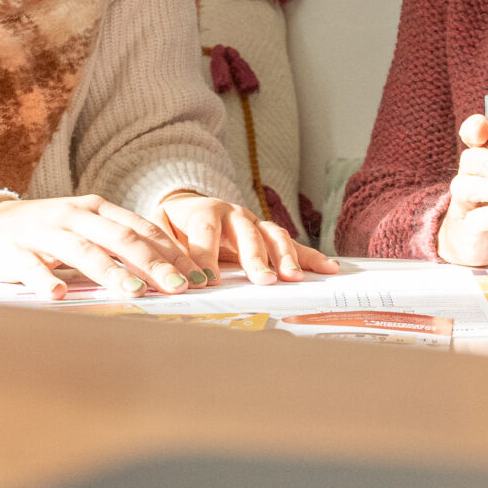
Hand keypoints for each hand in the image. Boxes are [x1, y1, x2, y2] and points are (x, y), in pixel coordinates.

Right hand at [0, 195, 211, 299]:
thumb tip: (168, 272)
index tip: (198, 276)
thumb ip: (119, 243)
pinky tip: (59, 296)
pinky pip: (32, 268)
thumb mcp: (85, 229)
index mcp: (95, 209)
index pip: (141, 228)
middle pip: (120, 238)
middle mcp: (73, 216)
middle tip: (179, 287)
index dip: (171, 251)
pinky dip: (45, 280)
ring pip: (83, 251)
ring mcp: (43, 232)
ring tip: (135, 292)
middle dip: (153, 263)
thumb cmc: (46, 233)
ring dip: (111, 272)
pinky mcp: (14, 251)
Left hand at [157, 193, 341, 286]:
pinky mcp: (270, 236)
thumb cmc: (172, 226)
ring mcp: (255, 223)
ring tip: (294, 278)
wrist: (187, 206)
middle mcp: (234, 213)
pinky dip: (312, 257)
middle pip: (247, 233)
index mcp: (203, 210)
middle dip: (255, 258)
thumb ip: (161, 251)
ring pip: (274, 236)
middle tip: (262, 281)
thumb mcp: (158, 231)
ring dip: (285, 257)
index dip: (206, 254)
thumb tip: (162, 276)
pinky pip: (294, 245)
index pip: (205, 230)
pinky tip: (329, 268)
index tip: (207, 280)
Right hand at [437, 115, 487, 265]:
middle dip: (484, 160)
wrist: (479, 243)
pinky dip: (486, 217)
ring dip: (484, 188)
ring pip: (464, 186)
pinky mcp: (468, 227)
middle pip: (469, 158)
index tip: (484, 125)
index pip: (473, 136)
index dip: (475, 128)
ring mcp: (466, 202)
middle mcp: (471, 176)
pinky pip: (474, 219)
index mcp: (485, 159)